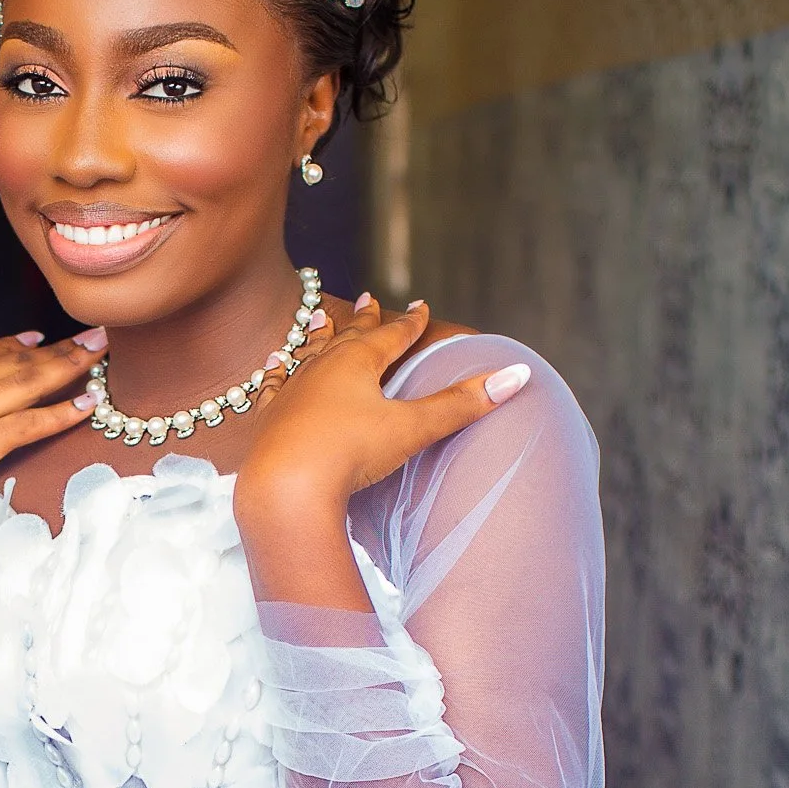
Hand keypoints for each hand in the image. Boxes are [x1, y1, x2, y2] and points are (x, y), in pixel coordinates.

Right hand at [0, 328, 101, 621]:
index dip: (15, 344)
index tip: (40, 339)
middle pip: (16, 358)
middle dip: (60, 347)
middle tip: (97, 333)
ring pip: (30, 382)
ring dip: (72, 366)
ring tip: (103, 354)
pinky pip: (31, 423)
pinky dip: (63, 410)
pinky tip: (89, 401)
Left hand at [234, 293, 529, 610]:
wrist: (285, 488)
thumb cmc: (350, 454)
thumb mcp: (412, 428)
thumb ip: (461, 403)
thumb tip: (520, 374)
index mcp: (357, 363)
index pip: (391, 335)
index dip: (409, 322)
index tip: (420, 305)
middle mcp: (321, 368)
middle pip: (348, 337)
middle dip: (363, 319)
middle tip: (368, 298)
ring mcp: (291, 392)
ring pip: (306, 355)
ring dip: (317, 337)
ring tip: (317, 319)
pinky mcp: (268, 419)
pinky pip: (272, 387)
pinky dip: (275, 373)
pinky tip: (272, 366)